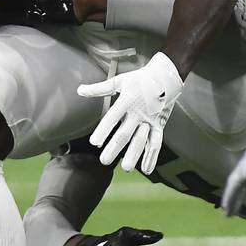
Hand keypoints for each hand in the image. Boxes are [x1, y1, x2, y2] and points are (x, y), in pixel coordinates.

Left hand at [78, 53, 182, 173]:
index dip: (103, 130)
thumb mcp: (119, 81)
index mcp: (127, 100)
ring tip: (125, 168)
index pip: (113, 117)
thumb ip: (99, 89)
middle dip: (115, 148)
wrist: (166, 76)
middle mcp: (139, 112)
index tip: (94, 142)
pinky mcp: (159, 125)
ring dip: (134, 155)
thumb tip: (80, 90)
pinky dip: (152, 157)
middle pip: (126, 133)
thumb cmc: (140, 79)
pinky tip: (146, 169)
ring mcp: (150, 120)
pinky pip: (156, 142)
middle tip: (104, 161)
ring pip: (142, 140)